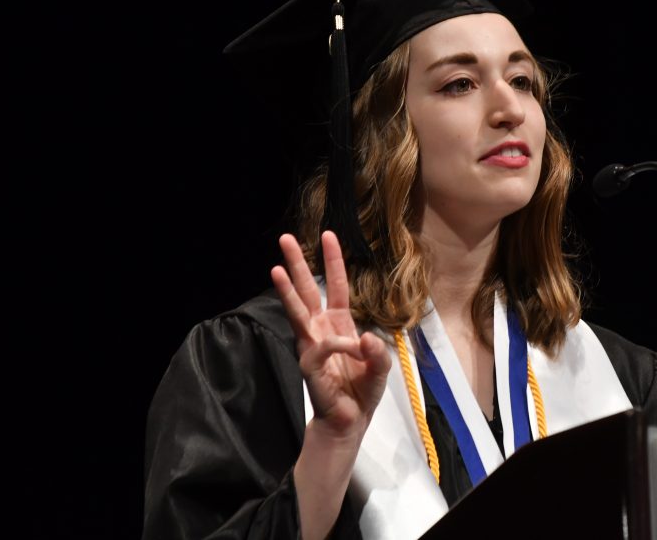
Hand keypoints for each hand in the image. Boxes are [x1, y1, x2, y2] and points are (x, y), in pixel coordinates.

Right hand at [272, 231, 391, 444]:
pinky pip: (324, 346)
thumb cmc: (362, 391)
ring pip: (298, 311)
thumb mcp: (380, 367)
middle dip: (298, 264)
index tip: (328, 235)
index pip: (334, 285)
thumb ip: (378, 352)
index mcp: (339, 323)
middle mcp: (321, 329)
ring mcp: (313, 345)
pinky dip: (341, 345)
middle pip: (307, 290)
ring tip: (276, 268)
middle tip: (285, 238)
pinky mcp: (310, 363)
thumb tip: (365, 338)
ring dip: (288, 290)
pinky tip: (353, 348)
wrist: (350, 422)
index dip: (333, 261)